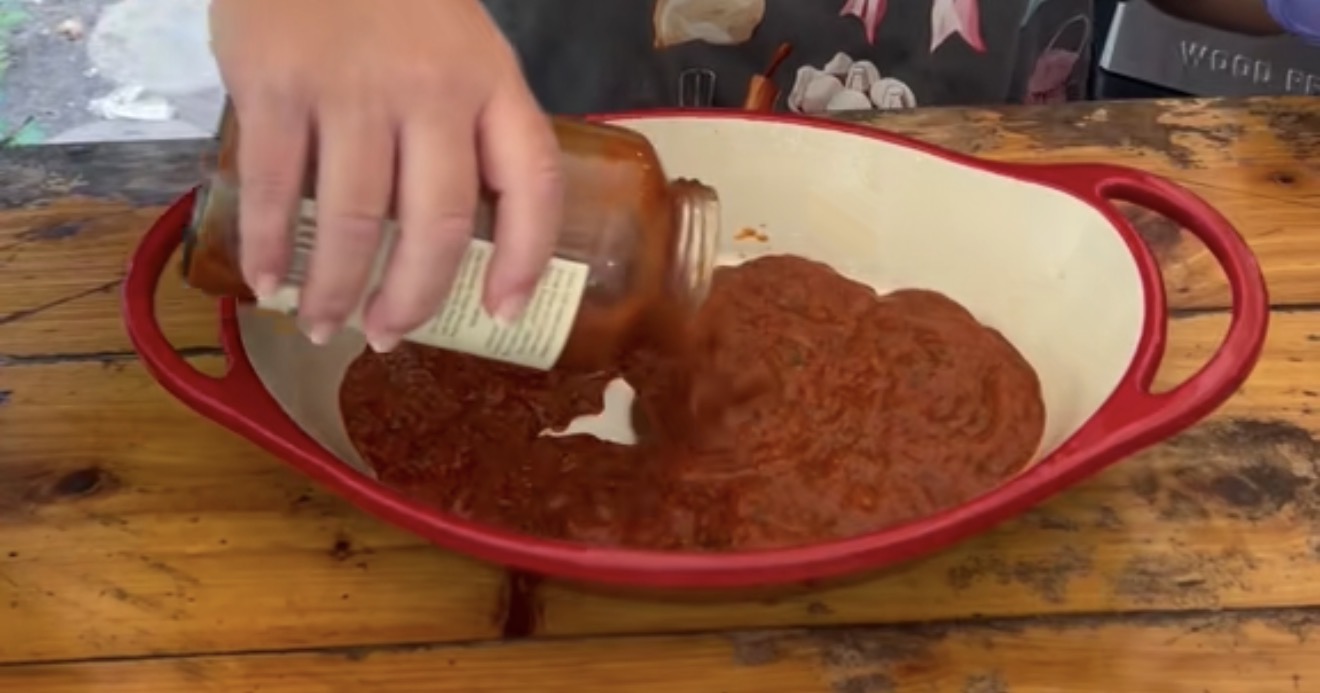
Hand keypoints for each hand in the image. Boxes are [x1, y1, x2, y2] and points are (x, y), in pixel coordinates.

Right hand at [209, 0, 563, 350]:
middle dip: (412, 298)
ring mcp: (350, 89)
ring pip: (351, 221)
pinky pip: (274, 189)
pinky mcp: (273, 85)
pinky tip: (268, 282)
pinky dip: (269, 248)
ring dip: (336, 290)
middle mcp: (430, 89)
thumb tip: (458, 232)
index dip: (525, 259)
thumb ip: (470, 124)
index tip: (501, 314)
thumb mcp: (461, 46)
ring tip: (323, 325)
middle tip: (386, 336)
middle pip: (436, 225)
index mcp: (490, 80)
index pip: (531, 182)